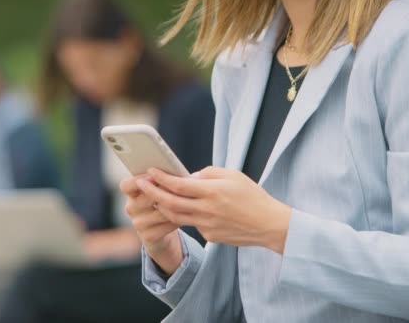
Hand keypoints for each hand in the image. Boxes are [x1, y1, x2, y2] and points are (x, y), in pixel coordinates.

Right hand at [120, 175, 183, 273]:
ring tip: (188, 201)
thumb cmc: (164, 201)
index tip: (152, 176)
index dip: (137, 180)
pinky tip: (185, 216)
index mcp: (131, 193)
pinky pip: (167, 225)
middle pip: (147, 197)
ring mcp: (138, 223)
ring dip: (176, 206)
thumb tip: (178, 174)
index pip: (125, 185)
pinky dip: (178, 220)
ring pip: (161, 212)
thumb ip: (161, 180)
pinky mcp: (148, 236)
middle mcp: (130, 208)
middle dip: (166, 192)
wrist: (161, 230)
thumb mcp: (159, 189)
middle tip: (181, 188)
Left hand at [136, 166, 291, 253]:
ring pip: (176, 216)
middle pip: (170, 202)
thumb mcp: (233, 175)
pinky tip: (183, 208)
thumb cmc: (252, 196)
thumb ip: (209, 173)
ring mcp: (207, 225)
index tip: (149, 171)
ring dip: (161, 206)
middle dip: (152, 192)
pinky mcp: (210, 236)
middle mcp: (207, 210)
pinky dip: (184, 215)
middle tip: (139, 184)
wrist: (269, 225)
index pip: (179, 185)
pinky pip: (191, 224)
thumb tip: (190, 177)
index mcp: (212, 191)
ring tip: (152, 196)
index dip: (161, 178)